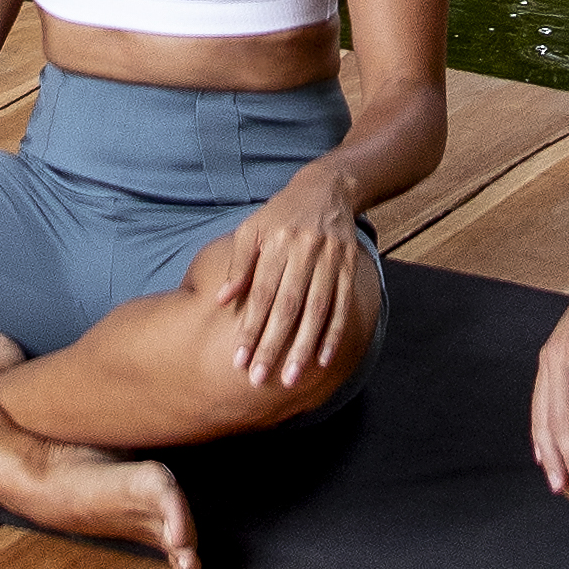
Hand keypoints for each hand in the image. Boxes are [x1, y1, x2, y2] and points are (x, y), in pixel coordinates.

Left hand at [209, 166, 368, 393]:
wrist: (327, 189)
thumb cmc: (279, 214)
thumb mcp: (251, 229)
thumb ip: (238, 265)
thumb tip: (220, 300)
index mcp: (276, 243)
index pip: (261, 294)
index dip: (250, 327)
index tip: (239, 359)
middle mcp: (304, 252)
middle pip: (288, 307)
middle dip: (273, 345)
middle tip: (260, 379)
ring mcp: (330, 260)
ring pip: (317, 311)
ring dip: (304, 348)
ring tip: (290, 378)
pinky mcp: (348, 268)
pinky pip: (342, 306)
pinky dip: (334, 335)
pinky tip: (323, 360)